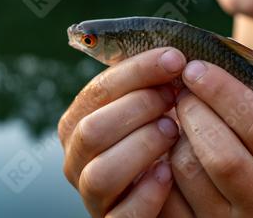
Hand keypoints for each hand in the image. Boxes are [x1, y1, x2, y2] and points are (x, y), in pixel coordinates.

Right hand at [58, 47, 186, 217]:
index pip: (97, 92)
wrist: (172, 193)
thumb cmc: (161, 137)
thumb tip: (170, 51)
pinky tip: (169, 172)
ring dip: (141, 146)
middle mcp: (77, 160)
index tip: (174, 58)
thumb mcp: (151, 106)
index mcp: (80, 124)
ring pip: (101, 173)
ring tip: (174, 131)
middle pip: (92, 131)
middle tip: (174, 96)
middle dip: (138, 107)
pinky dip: (146, 193)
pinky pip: (122, 215)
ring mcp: (93, 196)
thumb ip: (149, 83)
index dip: (136, 72)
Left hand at [160, 60, 252, 216]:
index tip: (196, 68)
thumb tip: (219, 47)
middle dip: (195, 113)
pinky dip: (157, 160)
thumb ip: (247, 96)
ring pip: (189, 170)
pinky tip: (163, 147)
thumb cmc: (248, 153)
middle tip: (181, 91)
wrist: (238, 208)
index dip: (225, 92)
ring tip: (176, 120)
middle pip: (225, 157)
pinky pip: (164, 189)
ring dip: (174, 136)